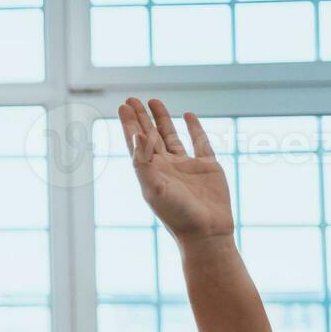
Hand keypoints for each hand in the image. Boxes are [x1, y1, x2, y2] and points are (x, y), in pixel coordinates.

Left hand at [118, 97, 233, 246]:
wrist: (206, 233)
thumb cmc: (177, 214)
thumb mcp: (154, 188)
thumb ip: (143, 162)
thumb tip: (138, 135)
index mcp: (150, 172)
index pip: (136, 143)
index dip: (129, 124)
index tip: (123, 106)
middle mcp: (166, 167)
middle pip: (150, 136)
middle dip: (140, 118)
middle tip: (131, 98)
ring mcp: (186, 166)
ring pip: (171, 136)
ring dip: (162, 119)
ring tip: (154, 101)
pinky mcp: (207, 166)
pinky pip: (200, 142)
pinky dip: (194, 128)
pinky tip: (189, 115)